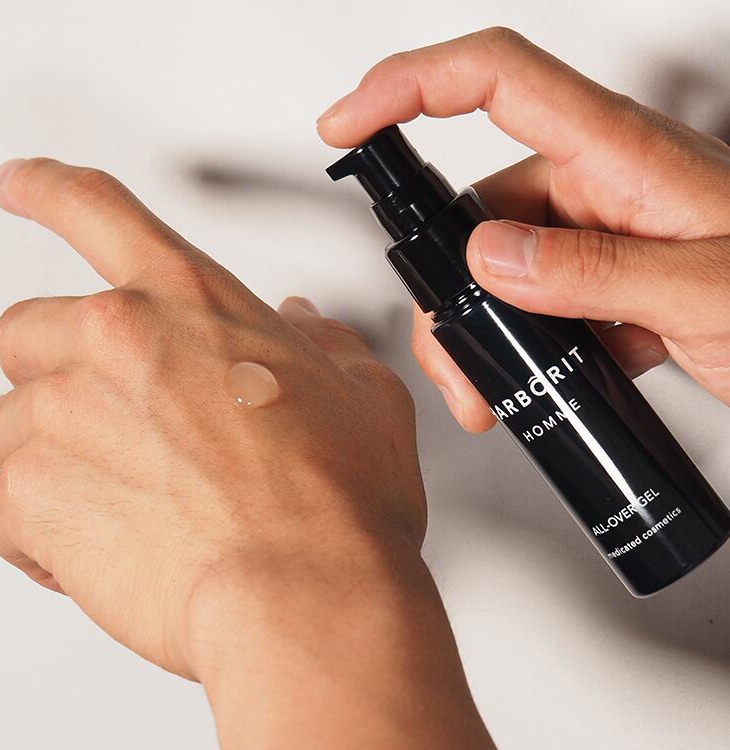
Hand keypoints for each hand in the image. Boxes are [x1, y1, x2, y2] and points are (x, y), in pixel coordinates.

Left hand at [0, 159, 491, 747]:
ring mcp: (64, 419)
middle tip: (118, 413)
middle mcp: (115, 343)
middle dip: (61, 367)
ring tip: (134, 493)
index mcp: (189, 300)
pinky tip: (104, 542)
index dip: (49, 188)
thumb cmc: (337, 501)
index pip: (96, 207)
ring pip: (12, 420)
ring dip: (59, 451)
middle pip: (31, 330)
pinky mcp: (36, 501)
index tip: (22, 184)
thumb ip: (324, 347)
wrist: (305, 593)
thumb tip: (304, 328)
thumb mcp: (363, 395)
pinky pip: (5, 508)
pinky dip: (42, 529)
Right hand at [318, 27, 729, 431]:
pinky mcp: (605, 278)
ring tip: (494, 389)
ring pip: (500, 267)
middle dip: (449, 291)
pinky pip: (536, 298)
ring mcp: (600, 234)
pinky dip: (524, 344)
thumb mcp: (711, 292)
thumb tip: (492, 258)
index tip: (347, 123)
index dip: (409, 87)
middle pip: (479, 209)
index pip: (495, 82)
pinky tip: (540, 379)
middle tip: (458, 363)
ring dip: (485, 332)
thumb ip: (597, 271)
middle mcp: (601, 184)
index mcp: (622, 154)